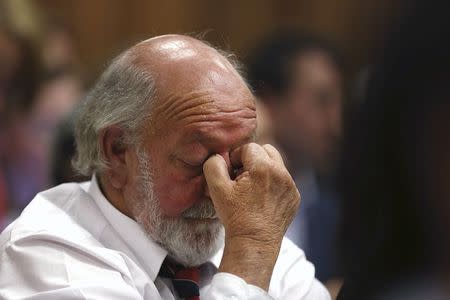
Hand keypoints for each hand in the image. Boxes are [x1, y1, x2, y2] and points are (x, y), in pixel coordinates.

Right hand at [203, 143, 299, 289]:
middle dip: (253, 159)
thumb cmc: (235, 216)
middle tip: (242, 176)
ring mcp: (290, 186)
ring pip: (276, 164)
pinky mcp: (294, 197)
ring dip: (263, 170)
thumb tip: (219, 156)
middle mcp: (282, 173)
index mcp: (264, 167)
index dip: (237, 158)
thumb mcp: (217, 189)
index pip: (249, 147)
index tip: (232, 173)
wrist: (254, 242)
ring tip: (251, 188)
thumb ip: (214, 165)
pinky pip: (283, 180)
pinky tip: (261, 198)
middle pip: (267, 150)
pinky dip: (273, 183)